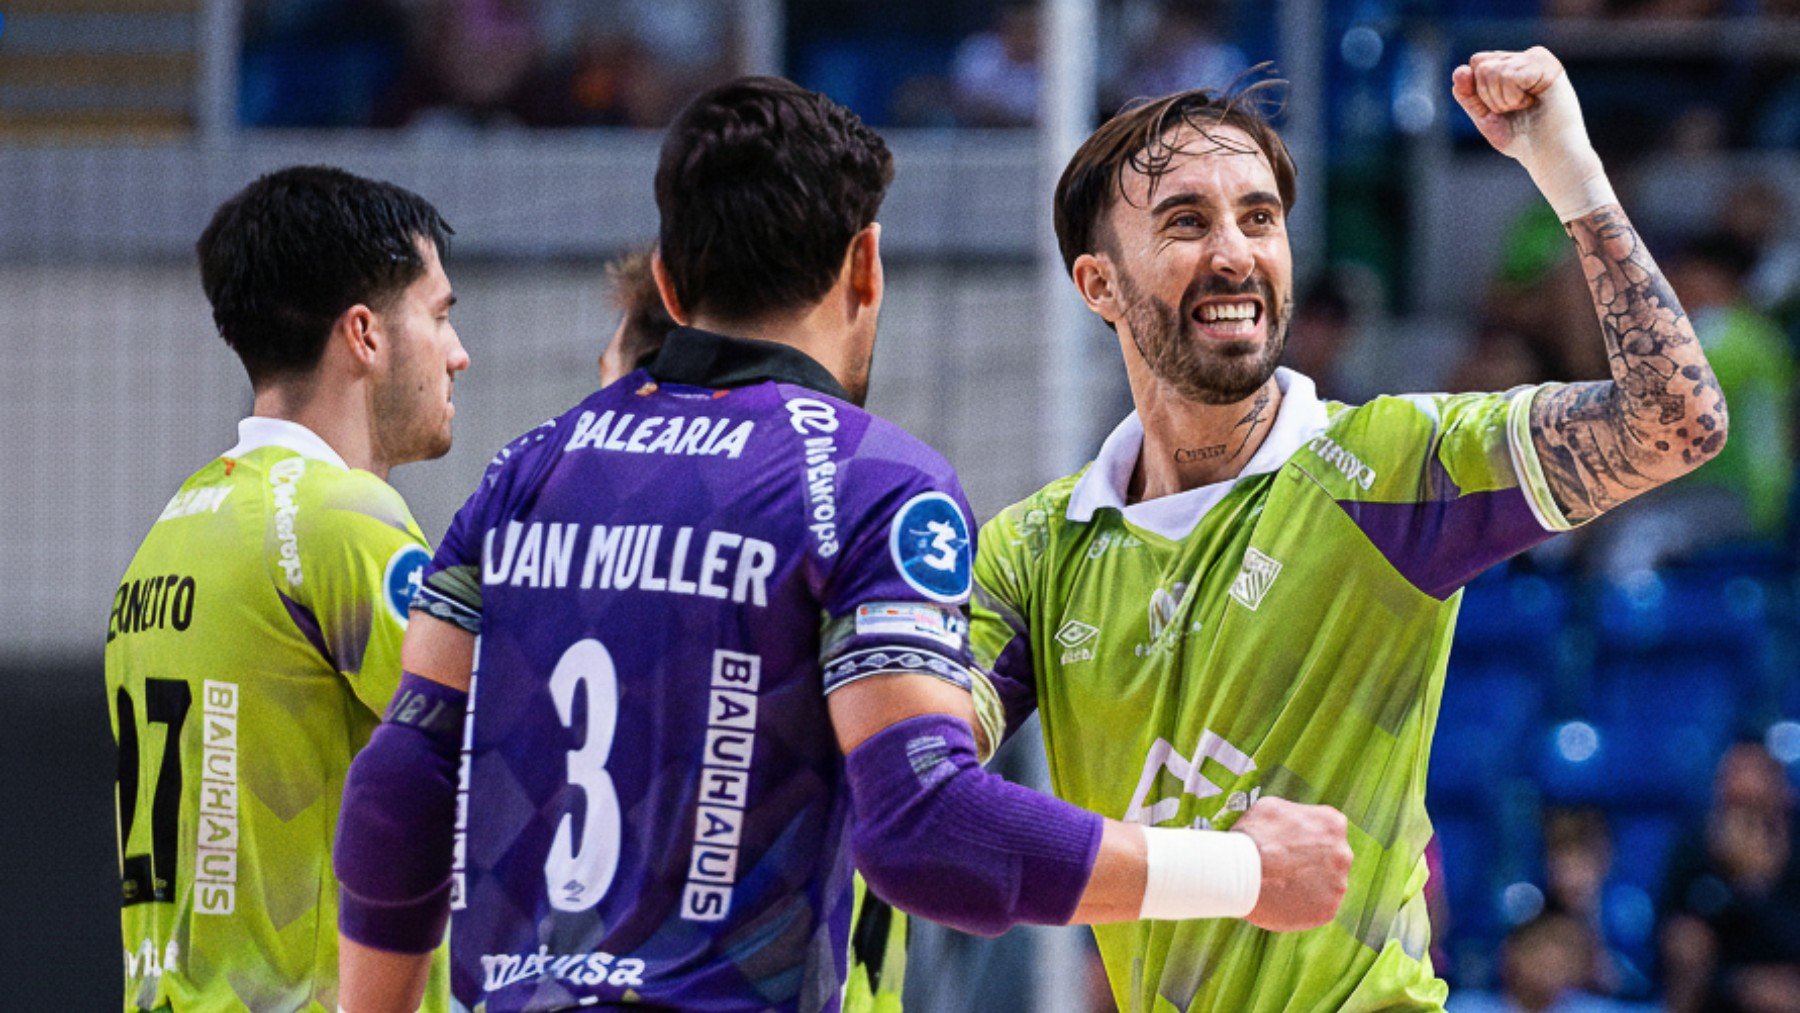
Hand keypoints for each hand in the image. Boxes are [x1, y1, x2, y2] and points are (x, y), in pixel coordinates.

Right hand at [1234, 796, 1351, 931]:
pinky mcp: (1327, 910)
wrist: (1240, 873)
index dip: (1307, 838)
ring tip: (1278, 885)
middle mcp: (1343, 853)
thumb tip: (1297, 822)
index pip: (1328, 830)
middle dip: (1312, 862)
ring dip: (1307, 885)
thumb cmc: (1253, 836)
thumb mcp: (1273, 807)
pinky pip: (1317, 907)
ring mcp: (1338, 884)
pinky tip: (1281, 901)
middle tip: (1284, 867)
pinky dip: (1302, 906)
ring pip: (1325, 885)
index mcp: (1333, 824)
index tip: (1290, 845)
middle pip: (1331, 858)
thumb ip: (1296, 814)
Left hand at [1451, 47, 1611, 220]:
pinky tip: (1532, 103)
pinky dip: (1513, 97)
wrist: (1548, 154)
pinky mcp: (1548, 65)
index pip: (1477, 62)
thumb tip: (1459, 70)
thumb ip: (1467, 94)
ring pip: (1492, 71)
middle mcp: (1524, 57)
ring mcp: (1537, 58)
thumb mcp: (1484, 116)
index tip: (1500, 108)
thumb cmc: (1520, 138)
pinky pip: (1509, 75)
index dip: (1478, 90)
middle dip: (1489, 96)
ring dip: (1502, 99)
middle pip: (1481, 64)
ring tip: (1524, 107)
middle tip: (1514, 109)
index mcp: (1510, 65)